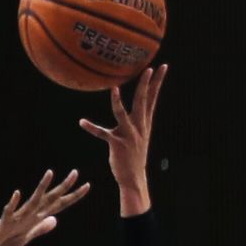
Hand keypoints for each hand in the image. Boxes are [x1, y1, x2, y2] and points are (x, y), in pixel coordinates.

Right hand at [0, 169, 90, 245]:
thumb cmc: (3, 242)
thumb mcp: (26, 237)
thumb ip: (40, 228)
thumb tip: (55, 220)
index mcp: (35, 218)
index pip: (58, 205)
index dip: (73, 197)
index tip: (88, 186)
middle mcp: (29, 214)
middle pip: (50, 199)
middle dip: (63, 187)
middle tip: (76, 172)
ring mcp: (17, 218)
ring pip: (32, 202)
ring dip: (41, 188)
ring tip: (50, 173)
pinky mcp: (4, 224)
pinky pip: (9, 213)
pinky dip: (13, 204)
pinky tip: (17, 193)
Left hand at [76, 63, 163, 216]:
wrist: (133, 178)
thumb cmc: (134, 155)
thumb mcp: (140, 135)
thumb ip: (139, 119)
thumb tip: (139, 106)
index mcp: (145, 122)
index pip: (153, 98)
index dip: (158, 82)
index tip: (162, 66)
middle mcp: (139, 126)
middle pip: (143, 101)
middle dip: (146, 84)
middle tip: (149, 68)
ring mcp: (128, 134)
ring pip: (122, 114)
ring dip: (117, 102)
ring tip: (114, 88)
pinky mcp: (116, 143)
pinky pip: (102, 133)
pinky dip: (92, 127)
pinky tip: (82, 122)